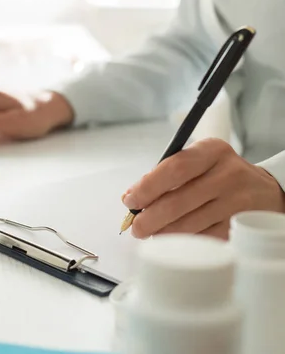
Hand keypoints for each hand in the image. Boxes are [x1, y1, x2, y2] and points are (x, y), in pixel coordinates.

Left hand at [122, 138, 284, 239]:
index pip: (174, 168)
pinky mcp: (241, 227)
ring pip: (190, 224)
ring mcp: (237, 202)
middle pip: (179, 200)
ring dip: (164, 233)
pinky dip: (184, 242)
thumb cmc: (219, 176)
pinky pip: (204, 239)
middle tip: (136, 227)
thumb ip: (166, 175)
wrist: (264, 191)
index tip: (130, 201)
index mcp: (212, 151)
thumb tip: (131, 198)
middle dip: (150, 218)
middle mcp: (228, 174)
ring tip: (152, 234)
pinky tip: (175, 241)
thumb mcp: (199, 163)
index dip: (147, 187)